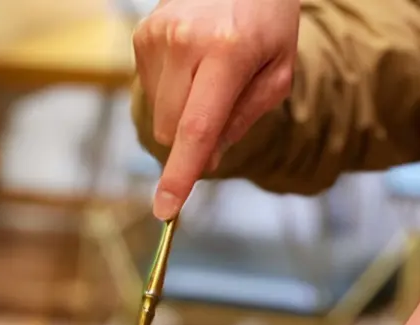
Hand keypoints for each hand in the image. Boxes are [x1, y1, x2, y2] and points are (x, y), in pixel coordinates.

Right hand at [133, 0, 299, 219]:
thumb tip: (207, 160)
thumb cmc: (267, 17)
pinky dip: (171, 90)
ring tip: (207, 72)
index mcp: (227, 52)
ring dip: (181, 112)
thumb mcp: (277, 70)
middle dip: (191, 139)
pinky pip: (150, 91)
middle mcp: (185, 42)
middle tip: (221, 105)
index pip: (196, 129)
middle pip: (172, 130)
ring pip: (159, 115)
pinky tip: (190, 62)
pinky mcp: (142, 35)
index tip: (165, 210)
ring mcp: (157, 36)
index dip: (180, 175)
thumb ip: (243, 119)